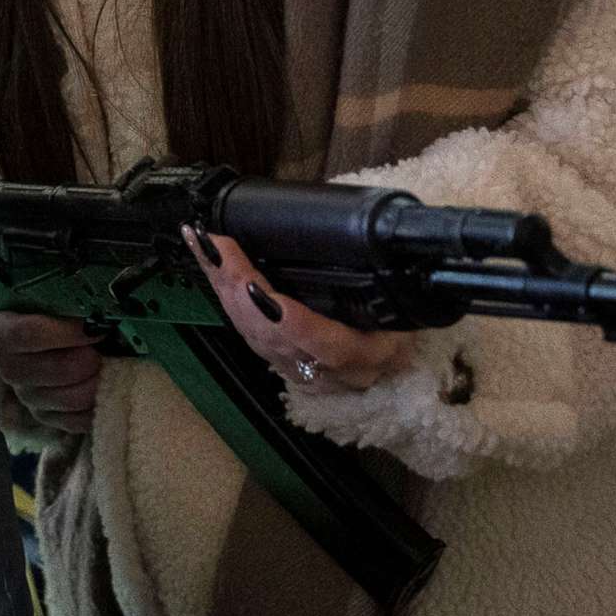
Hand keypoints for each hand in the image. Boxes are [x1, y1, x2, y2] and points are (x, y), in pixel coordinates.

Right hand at [0, 311, 101, 435]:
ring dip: (97, 382)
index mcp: (0, 334)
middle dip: (91, 358)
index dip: (69, 332)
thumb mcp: (33, 301)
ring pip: (73, 398)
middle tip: (102, 346)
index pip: (31, 334)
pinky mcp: (44, 417)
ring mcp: (27, 397)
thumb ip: (56, 301)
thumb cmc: (30, 313)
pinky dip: (96, 407)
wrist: (15, 338)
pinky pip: (77, 422)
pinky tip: (102, 388)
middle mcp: (10, 369)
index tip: (94, 326)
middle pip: (61, 370)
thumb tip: (91, 306)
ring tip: (104, 364)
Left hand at [187, 226, 415, 395]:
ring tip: (206, 247)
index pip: (326, 346)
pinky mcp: (275, 357)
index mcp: (362, 356)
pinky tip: (209, 263)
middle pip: (273, 334)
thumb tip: (399, 246)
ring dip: (225, 287)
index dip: (295, 324)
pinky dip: (224, 292)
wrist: (384, 367)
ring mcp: (294, 365)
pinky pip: (244, 326)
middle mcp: (323, 368)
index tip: (266, 295)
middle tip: (218, 249)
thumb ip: (400, 292)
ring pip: (251, 330)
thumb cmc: (395, 329)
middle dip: (240, 289)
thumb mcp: (408, 314)